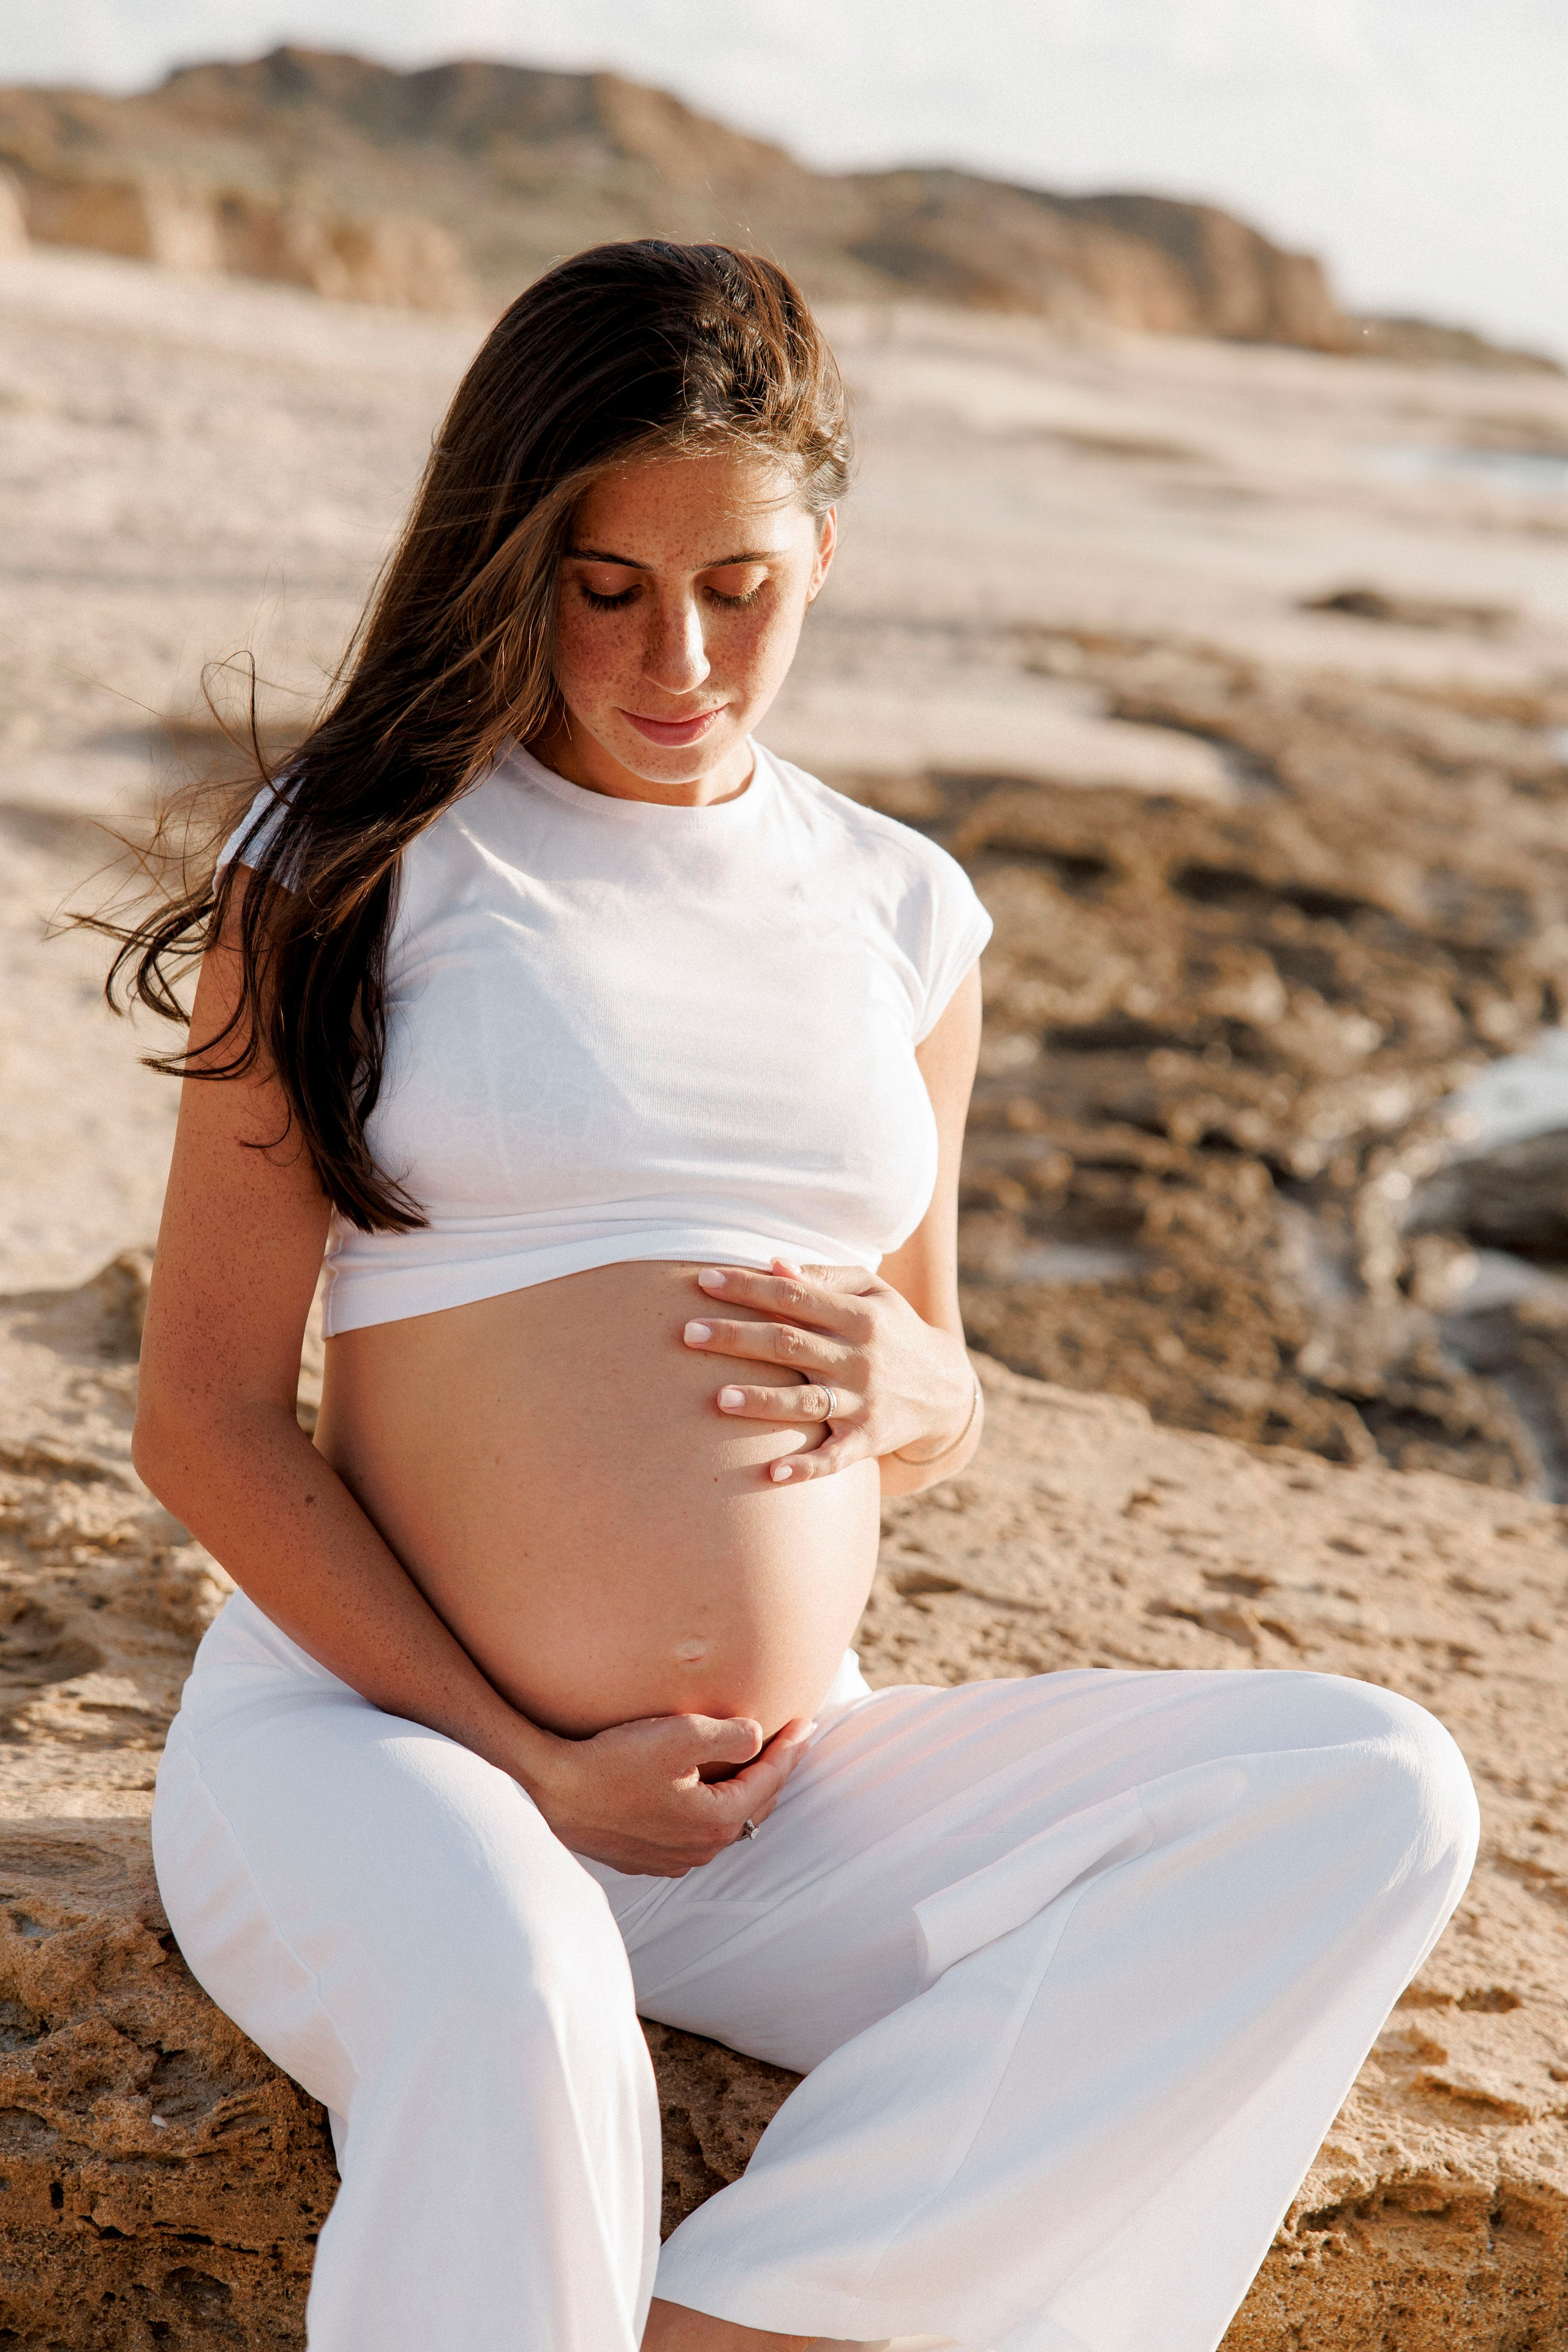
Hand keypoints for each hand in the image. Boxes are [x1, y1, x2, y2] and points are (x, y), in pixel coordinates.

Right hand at [526, 1708, 815, 1875]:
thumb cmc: (612, 1759)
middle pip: (751, 1806)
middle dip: (772, 1772)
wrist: (551, 1788)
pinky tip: (701, 1789)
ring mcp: (669, 1858)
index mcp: (715, 1821)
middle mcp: (698, 1849)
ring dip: (739, 1792)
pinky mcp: (643, 1856)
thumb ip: (730, 1736)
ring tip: (750, 1763)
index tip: (806, 1723)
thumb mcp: (679, 1734)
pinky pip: (692, 1831)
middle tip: (788, 1742)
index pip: (768, 1781)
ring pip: (722, 1821)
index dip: (790, 1749)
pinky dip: (707, 1807)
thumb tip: (757, 1736)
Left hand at [683, 1259, 974, 1482]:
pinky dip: (806, 1468)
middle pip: (790, 1345)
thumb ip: (825, 1278)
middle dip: (737, 1337)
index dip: (749, 1287)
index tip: (703, 1279)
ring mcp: (863, 1403)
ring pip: (805, 1402)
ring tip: (718, 1399)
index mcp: (858, 1316)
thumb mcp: (874, 1294)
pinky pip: (834, 1458)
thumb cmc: (893, 1331)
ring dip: (762, 1400)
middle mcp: (859, 1359)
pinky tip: (773, 1474)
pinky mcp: (867, 1441)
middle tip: (687, 1332)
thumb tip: (773, 1265)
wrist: (946, 1390)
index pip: (794, 1296)